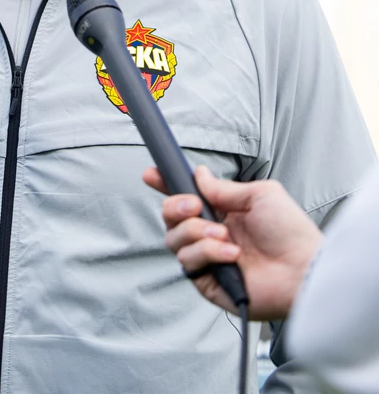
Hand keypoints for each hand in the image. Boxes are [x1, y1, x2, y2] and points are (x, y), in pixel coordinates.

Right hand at [143, 165, 322, 319]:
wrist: (304, 268)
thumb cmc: (291, 231)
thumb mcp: (260, 195)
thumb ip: (224, 188)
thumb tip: (200, 175)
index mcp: (223, 212)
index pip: (186, 198)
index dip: (165, 186)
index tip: (152, 174)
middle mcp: (211, 234)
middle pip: (170, 218)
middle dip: (175, 206)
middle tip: (194, 206)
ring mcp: (209, 259)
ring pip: (174, 239)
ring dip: (196, 232)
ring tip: (224, 234)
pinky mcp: (209, 282)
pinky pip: (188, 263)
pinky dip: (207, 252)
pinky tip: (231, 253)